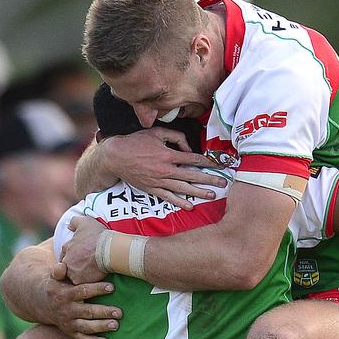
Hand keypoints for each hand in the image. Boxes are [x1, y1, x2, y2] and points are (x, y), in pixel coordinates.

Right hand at [44, 261, 121, 338]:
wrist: (44, 303)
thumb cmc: (58, 285)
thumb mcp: (54, 276)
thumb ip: (59, 271)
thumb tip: (61, 266)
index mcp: (64, 295)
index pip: (82, 291)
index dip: (97, 289)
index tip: (112, 287)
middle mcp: (66, 311)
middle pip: (87, 311)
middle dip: (103, 312)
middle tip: (119, 312)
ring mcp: (69, 323)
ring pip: (86, 327)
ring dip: (101, 327)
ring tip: (116, 325)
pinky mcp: (72, 333)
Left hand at [60, 216, 107, 284]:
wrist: (109, 249)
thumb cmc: (98, 235)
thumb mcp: (85, 222)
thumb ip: (75, 222)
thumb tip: (69, 225)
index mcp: (66, 247)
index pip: (66, 255)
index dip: (75, 257)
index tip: (83, 257)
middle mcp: (66, 260)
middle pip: (68, 267)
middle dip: (75, 267)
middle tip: (86, 267)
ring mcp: (72, 271)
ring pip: (74, 276)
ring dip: (80, 276)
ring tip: (91, 276)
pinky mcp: (79, 281)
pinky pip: (81, 284)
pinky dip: (87, 283)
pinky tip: (94, 281)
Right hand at [101, 128, 225, 209]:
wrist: (116, 157)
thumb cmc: (136, 142)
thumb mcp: (156, 132)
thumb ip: (175, 137)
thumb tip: (188, 148)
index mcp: (168, 154)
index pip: (192, 158)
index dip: (206, 161)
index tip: (217, 165)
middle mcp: (165, 170)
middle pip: (192, 175)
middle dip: (209, 179)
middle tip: (222, 183)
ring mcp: (159, 181)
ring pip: (183, 188)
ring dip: (198, 192)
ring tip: (212, 195)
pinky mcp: (152, 189)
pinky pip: (168, 197)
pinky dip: (179, 202)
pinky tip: (190, 206)